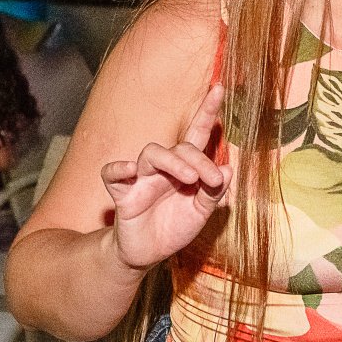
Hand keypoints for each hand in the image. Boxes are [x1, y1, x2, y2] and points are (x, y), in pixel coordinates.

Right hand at [102, 84, 232, 270]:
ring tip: (189, 177)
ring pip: (152, 153)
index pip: (197, 135)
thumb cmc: (174, 227)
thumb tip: (228, 170)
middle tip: (210, 178)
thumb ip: (213, 193)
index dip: (207, 112)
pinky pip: (113, 173)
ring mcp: (142, 177)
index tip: (218, 88)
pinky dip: (119, 168)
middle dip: (199, 159)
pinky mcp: (122, 192)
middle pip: (180, 148)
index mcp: (186, 168)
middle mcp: (164, 168)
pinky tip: (131, 169)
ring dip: (173, 162)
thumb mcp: (200, 213)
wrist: (148, 254)